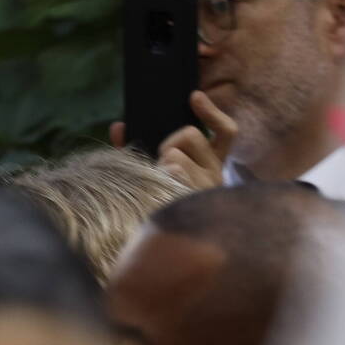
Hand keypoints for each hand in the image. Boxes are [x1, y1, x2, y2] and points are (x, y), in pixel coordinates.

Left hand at [112, 88, 237, 192]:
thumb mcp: (154, 168)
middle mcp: (215, 175)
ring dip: (161, 166)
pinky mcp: (196, 201)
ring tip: (160, 186)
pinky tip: (158, 192)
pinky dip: (159, 178)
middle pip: (191, 135)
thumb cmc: (157, 199)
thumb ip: (136, 146)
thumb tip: (118, 127)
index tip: (194, 97)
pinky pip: (171, 175)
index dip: (212, 112)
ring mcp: (206, 189)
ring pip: (176, 156)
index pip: (226, 132)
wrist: (162, 248)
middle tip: (162, 163)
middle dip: (169, 142)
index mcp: (212, 164)